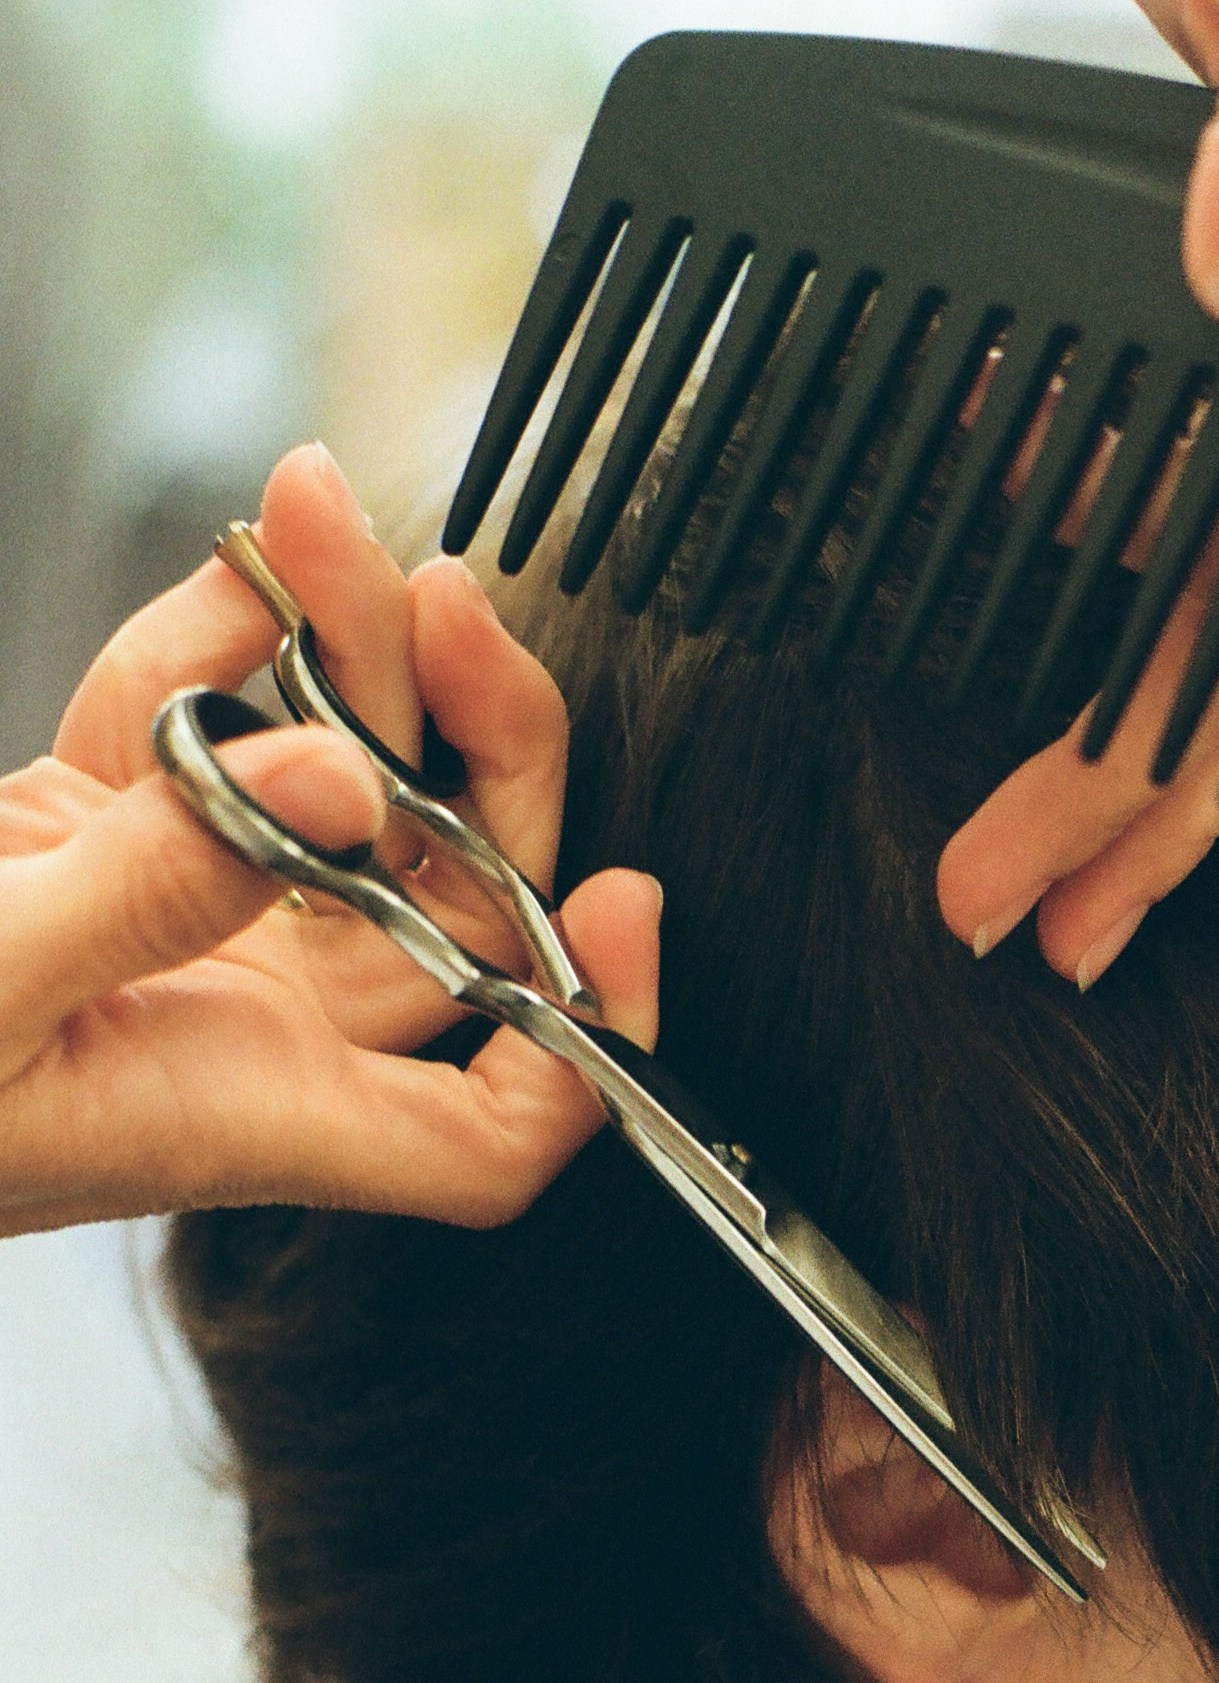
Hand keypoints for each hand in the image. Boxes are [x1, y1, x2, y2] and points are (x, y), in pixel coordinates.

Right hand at [0, 443, 659, 1236]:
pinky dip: (229, 630)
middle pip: (453, 911)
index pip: (489, 1134)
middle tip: (452, 611)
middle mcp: (248, 1021)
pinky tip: (251, 549)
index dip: (593, 1049)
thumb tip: (320, 778)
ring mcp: (181, 919)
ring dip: (354, 648)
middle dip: (482, 753)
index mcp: (252, 1108)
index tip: (632, 915)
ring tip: (328, 515)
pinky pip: (204, 720)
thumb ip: (156, 893)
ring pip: (342, 789)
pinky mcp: (90, 830)